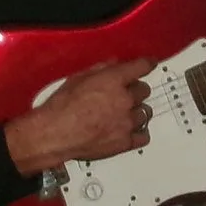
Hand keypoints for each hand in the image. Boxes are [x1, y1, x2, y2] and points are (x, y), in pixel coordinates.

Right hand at [4, 57, 155, 174]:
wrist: (55, 134)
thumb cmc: (61, 107)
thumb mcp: (77, 78)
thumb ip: (99, 69)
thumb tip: (112, 64)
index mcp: (114, 81)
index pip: (141, 67)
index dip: (147, 64)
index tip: (149, 64)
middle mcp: (125, 100)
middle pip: (144, 91)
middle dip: (135, 91)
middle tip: (125, 94)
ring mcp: (127, 122)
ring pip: (145, 113)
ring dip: (137, 111)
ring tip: (125, 114)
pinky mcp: (126, 142)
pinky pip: (143, 136)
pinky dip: (138, 133)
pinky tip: (130, 131)